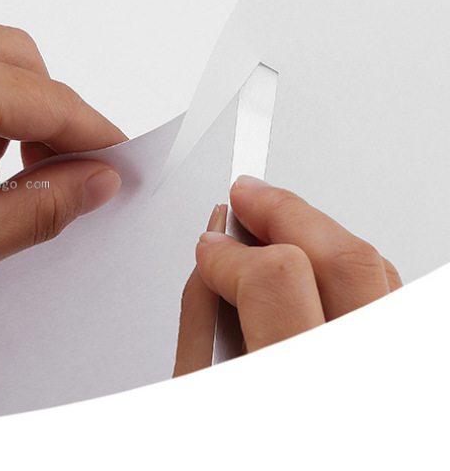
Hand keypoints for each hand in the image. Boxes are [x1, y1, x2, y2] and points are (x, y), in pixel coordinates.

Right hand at [174, 176, 400, 375]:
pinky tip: (311, 258)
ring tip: (276, 217)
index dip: (232, 250)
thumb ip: (200, 319)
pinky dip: (343, 265)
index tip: (210, 247)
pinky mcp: (395, 355)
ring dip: (318, 232)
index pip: (275, 278)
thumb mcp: (197, 394)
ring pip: (373, 268)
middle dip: (284, 213)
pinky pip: (384, 291)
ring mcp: (386, 358)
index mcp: (292, 378)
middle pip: (340, 258)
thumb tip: (211, 256)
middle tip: (246, 197)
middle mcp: (355, 366)